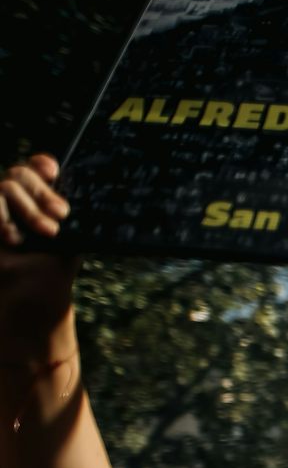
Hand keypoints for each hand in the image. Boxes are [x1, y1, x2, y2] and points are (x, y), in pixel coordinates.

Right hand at [0, 156, 79, 364]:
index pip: (35, 168)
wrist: (29, 304)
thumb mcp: (70, 241)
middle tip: (62, 214)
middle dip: (41, 191)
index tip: (53, 169)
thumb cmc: (52, 273)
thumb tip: (98, 195)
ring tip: (47, 232)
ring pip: (3, 187)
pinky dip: (2, 220)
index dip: (41, 163)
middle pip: (17, 174)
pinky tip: (13, 239)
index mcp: (38, 201)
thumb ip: (70, 216)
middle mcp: (14, 203)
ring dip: (28, 209)